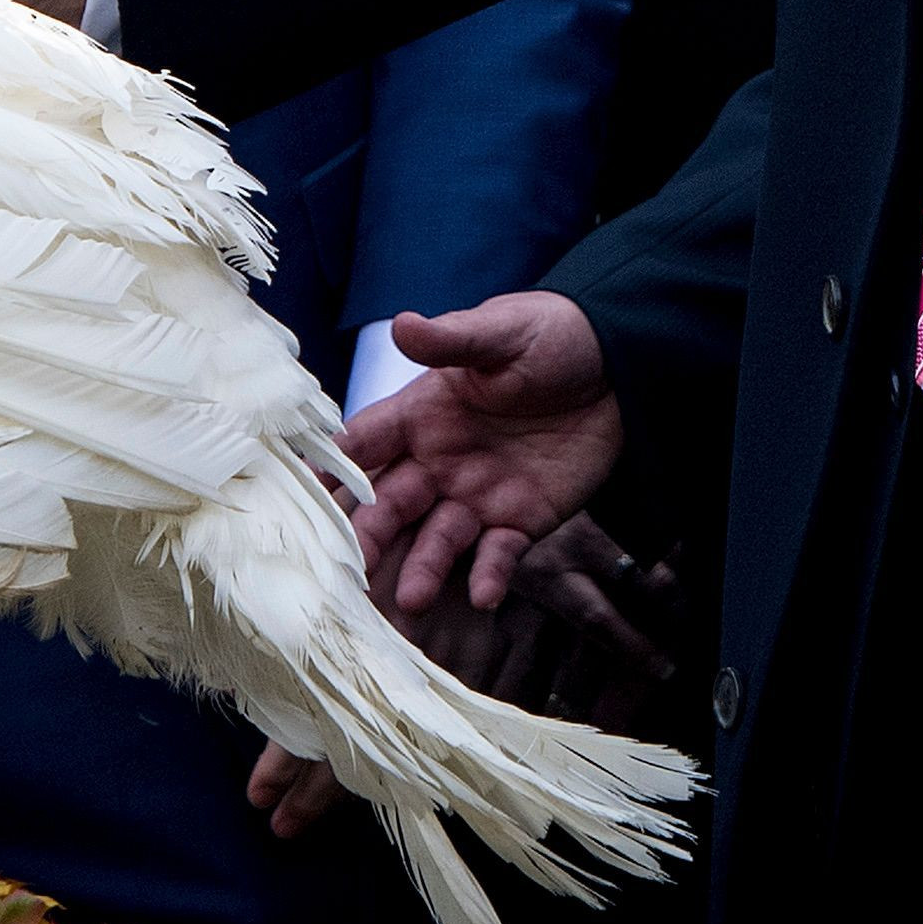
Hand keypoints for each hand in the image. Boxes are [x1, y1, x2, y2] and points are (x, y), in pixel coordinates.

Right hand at [256, 296, 640, 833]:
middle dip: (370, 533)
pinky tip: (484, 597)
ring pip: (439, 540)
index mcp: (422, 415)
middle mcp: (439, 462)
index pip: (366, 444)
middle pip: (391, 503)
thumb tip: (403, 324)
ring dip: (424, 568)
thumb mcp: (499, 334)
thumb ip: (451, 341)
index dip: (334, 468)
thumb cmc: (549, 337)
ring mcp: (477, 496)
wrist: (620, 364)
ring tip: (411, 599)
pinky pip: (499, 555)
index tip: (302, 496)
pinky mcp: (522, 521)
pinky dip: (490, 576)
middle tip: (353, 564)